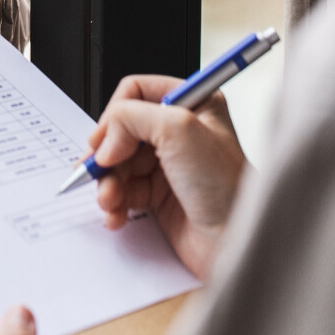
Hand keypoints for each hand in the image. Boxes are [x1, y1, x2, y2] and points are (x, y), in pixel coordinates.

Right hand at [88, 76, 248, 279]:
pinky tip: (116, 214)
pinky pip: (124, 191)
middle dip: (107, 155)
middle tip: (98, 172)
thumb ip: (131, 117)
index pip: (136, 92)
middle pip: (122, 131)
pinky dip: (114, 202)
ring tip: (110, 200)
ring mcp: (169, 164)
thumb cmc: (226, 187)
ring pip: (119, 163)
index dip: (116, 115)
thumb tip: (105, 137)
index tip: (105, 141)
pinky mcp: (161, 196)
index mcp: (192, 104)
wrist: (236, 242)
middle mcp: (180, 132)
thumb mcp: (179, 130)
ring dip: (107, 182)